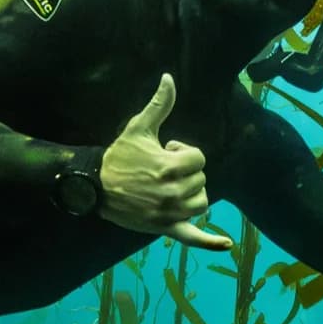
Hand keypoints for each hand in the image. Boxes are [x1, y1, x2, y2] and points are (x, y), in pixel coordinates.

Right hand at [99, 74, 233, 250]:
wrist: (96, 186)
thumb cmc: (119, 156)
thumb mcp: (139, 128)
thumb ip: (159, 105)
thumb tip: (169, 78)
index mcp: (169, 167)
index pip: (198, 158)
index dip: (183, 153)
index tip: (164, 153)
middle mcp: (172, 192)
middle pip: (201, 180)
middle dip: (185, 173)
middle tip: (160, 171)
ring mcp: (170, 213)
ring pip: (201, 203)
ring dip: (192, 194)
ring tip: (170, 188)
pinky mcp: (165, 228)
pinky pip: (192, 237)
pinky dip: (209, 241)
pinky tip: (226, 245)